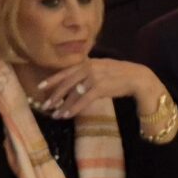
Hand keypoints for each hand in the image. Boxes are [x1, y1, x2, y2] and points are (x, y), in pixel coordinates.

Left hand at [32, 57, 163, 119]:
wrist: (137, 78)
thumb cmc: (120, 74)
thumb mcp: (102, 67)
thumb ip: (89, 70)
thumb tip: (76, 79)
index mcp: (87, 63)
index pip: (65, 71)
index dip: (52, 79)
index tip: (40, 87)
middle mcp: (88, 68)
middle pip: (66, 83)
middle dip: (54, 95)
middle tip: (45, 105)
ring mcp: (93, 78)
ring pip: (73, 93)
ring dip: (63, 105)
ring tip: (55, 114)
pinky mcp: (100, 88)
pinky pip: (83, 100)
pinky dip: (73, 108)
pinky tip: (67, 115)